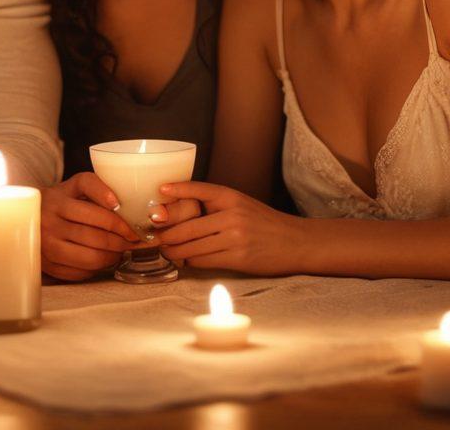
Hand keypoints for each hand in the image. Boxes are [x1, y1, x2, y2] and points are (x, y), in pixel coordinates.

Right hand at [41, 172, 139, 281]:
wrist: (25, 217)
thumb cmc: (60, 201)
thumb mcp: (74, 186)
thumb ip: (96, 187)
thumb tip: (122, 205)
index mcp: (58, 200)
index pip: (95, 213)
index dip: (119, 222)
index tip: (133, 227)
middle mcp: (49, 223)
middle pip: (97, 237)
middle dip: (121, 241)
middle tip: (133, 240)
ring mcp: (47, 246)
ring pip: (91, 258)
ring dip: (113, 256)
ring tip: (120, 250)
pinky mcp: (48, 265)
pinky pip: (81, 272)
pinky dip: (97, 268)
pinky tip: (103, 259)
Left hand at [154, 181, 301, 275]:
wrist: (295, 242)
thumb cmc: (264, 223)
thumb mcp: (241, 205)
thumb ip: (216, 206)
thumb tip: (180, 214)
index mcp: (231, 197)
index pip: (199, 189)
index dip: (178, 189)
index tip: (161, 190)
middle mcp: (232, 215)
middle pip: (187, 226)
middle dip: (166, 234)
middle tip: (154, 237)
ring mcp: (235, 238)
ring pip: (192, 246)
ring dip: (174, 251)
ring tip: (166, 251)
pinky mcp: (237, 258)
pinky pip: (203, 261)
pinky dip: (190, 261)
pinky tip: (186, 260)